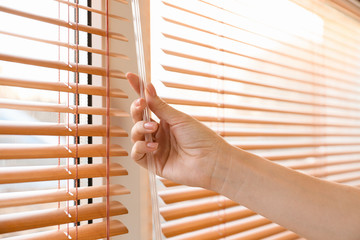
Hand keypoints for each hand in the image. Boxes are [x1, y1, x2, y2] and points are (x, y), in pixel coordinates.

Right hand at [127, 73, 230, 189]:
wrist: (211, 161)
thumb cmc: (200, 137)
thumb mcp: (179, 118)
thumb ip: (160, 106)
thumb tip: (147, 86)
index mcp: (166, 120)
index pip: (148, 104)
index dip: (138, 90)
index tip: (131, 75)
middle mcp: (158, 133)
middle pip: (138, 119)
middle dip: (136, 110)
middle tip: (142, 105)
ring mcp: (155, 148)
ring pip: (135, 135)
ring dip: (140, 129)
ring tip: (154, 129)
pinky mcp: (153, 163)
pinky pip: (136, 154)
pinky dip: (140, 147)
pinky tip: (153, 146)